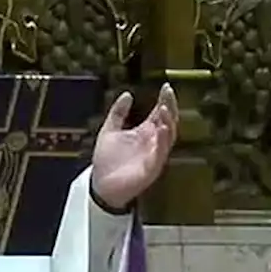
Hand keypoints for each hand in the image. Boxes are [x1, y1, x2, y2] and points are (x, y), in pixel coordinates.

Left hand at [91, 83, 178, 209]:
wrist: (100, 184)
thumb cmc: (107, 160)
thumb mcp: (109, 130)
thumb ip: (118, 113)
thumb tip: (127, 94)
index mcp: (144, 132)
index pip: (159, 113)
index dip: (164, 100)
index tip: (166, 87)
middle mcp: (152, 142)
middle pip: (168, 122)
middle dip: (170, 107)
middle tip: (168, 94)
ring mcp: (153, 155)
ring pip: (168, 137)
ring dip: (169, 122)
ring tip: (165, 108)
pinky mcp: (151, 168)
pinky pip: (161, 154)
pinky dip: (163, 141)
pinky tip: (162, 128)